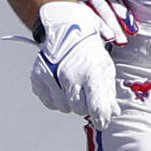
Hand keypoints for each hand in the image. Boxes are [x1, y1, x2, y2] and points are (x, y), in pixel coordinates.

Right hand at [28, 0, 123, 124]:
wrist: (67, 28)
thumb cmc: (89, 50)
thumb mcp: (105, 68)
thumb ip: (108, 93)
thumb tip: (112, 113)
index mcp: (91, 73)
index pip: (97, 108)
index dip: (101, 119)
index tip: (103, 122)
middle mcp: (69, 76)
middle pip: (79, 110)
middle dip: (85, 105)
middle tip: (86, 93)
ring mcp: (51, 77)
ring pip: (63, 107)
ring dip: (70, 101)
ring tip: (73, 85)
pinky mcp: (38, 78)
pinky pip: (49, 102)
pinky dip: (56, 98)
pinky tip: (61, 85)